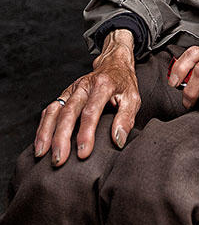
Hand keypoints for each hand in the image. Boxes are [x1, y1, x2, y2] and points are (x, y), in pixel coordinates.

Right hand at [34, 29, 140, 166]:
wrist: (114, 64)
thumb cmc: (123, 85)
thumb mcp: (133, 99)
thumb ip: (126, 119)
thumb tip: (118, 140)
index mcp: (103, 85)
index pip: (91, 111)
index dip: (86, 133)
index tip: (83, 153)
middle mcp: (84, 86)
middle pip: (69, 112)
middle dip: (61, 137)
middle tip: (59, 160)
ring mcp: (72, 89)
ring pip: (54, 110)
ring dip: (46, 132)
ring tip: (42, 154)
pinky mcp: (64, 94)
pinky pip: (50, 109)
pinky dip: (43, 126)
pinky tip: (41, 143)